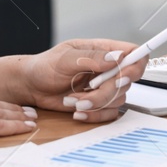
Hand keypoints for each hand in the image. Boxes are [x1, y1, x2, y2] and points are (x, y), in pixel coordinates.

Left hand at [21, 37, 145, 122]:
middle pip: (127, 82)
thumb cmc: (45, 66)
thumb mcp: (65, 58)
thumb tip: (116, 58)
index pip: (134, 53)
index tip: (123, 76)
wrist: (31, 86)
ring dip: (96, 104)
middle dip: (106, 91)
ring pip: (118, 99)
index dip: (136, 65)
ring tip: (72, 101)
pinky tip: (77, 111)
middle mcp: (107, 69)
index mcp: (103, 50)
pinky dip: (94, 115)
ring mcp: (104, 87)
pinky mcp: (98, 103)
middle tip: (85, 93)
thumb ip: (91, 58)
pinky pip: (109, 113)